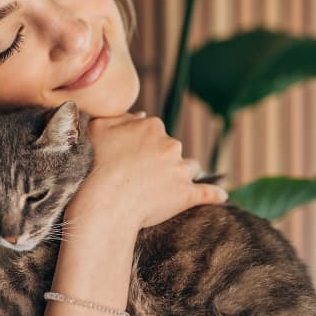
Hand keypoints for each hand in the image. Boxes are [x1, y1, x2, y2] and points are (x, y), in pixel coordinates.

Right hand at [68, 111, 227, 229]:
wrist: (105, 201)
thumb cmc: (95, 164)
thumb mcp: (97, 129)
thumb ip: (118, 117)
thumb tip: (139, 115)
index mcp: (151, 126)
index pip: (154, 131)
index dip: (143, 144)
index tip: (132, 157)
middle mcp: (170, 144)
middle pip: (172, 149)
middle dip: (163, 159)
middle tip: (144, 175)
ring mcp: (180, 170)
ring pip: (191, 167)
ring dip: (185, 174)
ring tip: (172, 186)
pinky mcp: (187, 194)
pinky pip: (209, 192)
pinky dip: (215, 194)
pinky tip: (220, 196)